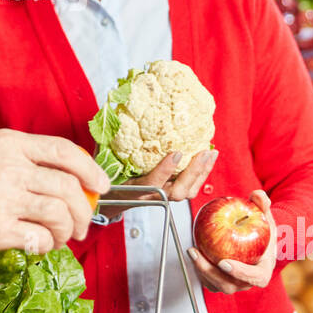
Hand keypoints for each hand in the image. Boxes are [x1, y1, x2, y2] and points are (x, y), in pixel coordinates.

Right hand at [0, 129, 109, 255]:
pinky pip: (40, 239)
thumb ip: (15, 158)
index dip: (90, 169)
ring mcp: (5, 199)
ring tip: (61, 237)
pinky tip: (38, 245)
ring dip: (68, 231)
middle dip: (84, 210)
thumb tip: (53, 174)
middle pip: (69, 188)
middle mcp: (11, 167)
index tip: (101, 184)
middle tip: (82, 224)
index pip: (65, 151)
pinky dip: (46, 245)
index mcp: (9, 144)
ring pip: (60, 215)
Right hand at [99, 150, 218, 212]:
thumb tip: (111, 111)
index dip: (165, 171)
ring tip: (210, 153)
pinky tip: (207, 158)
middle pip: (177, 191)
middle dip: (193, 173)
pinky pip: (190, 189)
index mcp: (134, 189)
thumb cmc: (108, 178)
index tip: (177, 153)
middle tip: (203, 153)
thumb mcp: (102, 161)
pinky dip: (201, 174)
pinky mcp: (171, 193)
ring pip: (187, 192)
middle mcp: (151, 195)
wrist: (112, 201)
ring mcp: (163, 196)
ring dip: (201, 173)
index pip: (152, 184)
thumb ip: (107, 140)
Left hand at [186, 190, 276, 293]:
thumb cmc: (263, 234)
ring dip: (201, 270)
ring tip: (192, 251)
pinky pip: (207, 280)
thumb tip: (257, 194)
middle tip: (199, 256)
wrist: (258, 244)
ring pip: (215, 284)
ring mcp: (233, 283)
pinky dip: (198, 268)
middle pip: (229, 285)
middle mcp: (246, 282)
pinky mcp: (220, 281)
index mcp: (262, 271)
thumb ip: (262, 205)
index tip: (224, 263)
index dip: (240, 273)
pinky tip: (193, 252)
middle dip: (211, 273)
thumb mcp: (265, 218)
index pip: (254, 277)